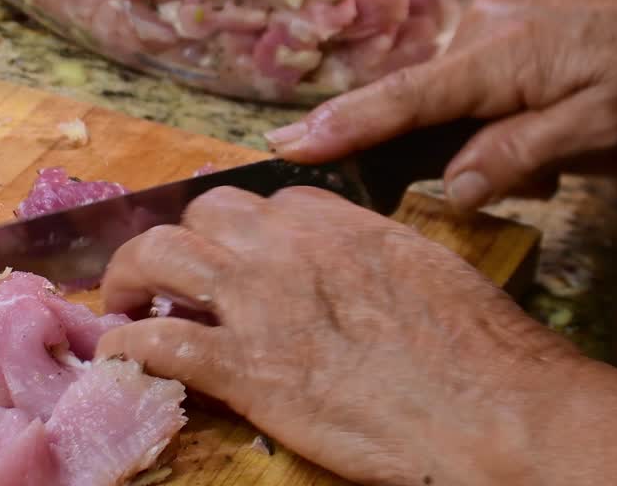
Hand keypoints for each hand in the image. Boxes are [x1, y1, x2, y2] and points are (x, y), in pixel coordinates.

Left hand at [96, 186, 584, 485]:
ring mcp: (260, 305)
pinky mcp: (245, 370)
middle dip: (184, 238)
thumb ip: (373, 255)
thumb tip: (351, 267)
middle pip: (205, 212)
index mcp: (338, 225)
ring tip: (123, 301)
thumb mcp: (430, 271)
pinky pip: (157, 344)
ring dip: (130, 274)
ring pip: (160, 255)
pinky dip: (126, 348)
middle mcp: (288, 250)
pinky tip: (119, 356)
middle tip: (171, 275)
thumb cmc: (486, 353)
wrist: (498, 414)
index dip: (244, 230)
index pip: (267, 202)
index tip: (237, 256)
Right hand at [263, 0, 616, 210]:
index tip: (282, 145)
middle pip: (432, 109)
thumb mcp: (606, 121)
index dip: (340, 127)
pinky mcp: (511, 14)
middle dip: (471, 152)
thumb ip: (522, 154)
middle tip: (554, 173)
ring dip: (506, 131)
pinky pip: (487, 74)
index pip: (399, 101)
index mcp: (496, 58)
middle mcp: (479, 30)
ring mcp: (493, 17)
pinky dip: (515, 105)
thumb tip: (451, 188)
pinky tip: (570, 110)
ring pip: (466, 97)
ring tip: (585, 144)